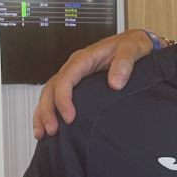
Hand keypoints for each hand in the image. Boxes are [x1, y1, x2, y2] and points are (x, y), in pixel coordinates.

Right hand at [32, 29, 159, 137]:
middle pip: (51, 88)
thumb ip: (124, 64)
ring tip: (42, 133)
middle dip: (48, 110)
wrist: (134, 42)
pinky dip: (49, 111)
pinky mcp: (77, 83)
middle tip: (52, 130)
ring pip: (49, 93)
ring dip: (43, 113)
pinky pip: (56, 96)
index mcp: (84, 59)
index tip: (69, 117)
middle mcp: (74, 67)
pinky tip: (47, 125)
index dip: (63, 99)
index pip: (65, 79)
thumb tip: (115, 83)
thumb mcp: (131, 49)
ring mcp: (74, 75)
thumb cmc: (131, 45)